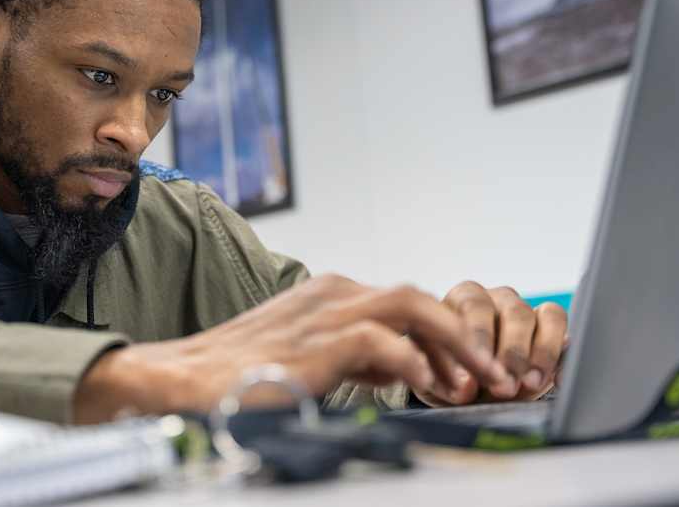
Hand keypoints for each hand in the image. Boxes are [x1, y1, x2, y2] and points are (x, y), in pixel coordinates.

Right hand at [73, 274, 512, 422]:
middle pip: (420, 298)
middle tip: (495, 377)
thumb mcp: (310, 355)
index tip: (472, 375)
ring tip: (478, 381)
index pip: (409, 305)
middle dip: (465, 337)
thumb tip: (399, 367)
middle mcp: (333, 293)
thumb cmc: (241, 372)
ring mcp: (324, 312)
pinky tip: (424, 385)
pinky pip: (379, 338)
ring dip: (453, 343)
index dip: (448, 338)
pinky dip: (411, 359)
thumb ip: (355, 354)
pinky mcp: (314, 341)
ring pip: (411, 305)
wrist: (183, 379)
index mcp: (331, 294)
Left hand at [413, 282, 568, 405]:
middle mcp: (498, 300)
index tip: (480, 370)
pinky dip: (563, 358)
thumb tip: (466, 386)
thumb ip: (447, 378)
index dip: (481, 337)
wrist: (466, 389)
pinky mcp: (551, 333)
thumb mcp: (436, 377)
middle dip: (513, 352)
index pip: (475, 306)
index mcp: (463, 299)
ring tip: (530, 385)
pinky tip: (558, 381)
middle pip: (515, 312)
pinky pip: (566, 334)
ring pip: (547, 316)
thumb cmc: (448, 375)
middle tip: (507, 386)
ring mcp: (528, 314)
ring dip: (541, 354)